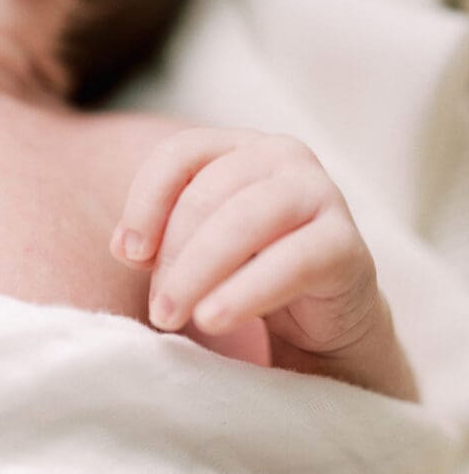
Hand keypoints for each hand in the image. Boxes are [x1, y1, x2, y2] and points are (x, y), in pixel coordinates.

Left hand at [110, 127, 381, 358]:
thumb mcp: (197, 252)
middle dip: (172, 255)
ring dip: (197, 272)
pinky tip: (212, 319)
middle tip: (157, 309)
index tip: (128, 254)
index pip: (181, 153)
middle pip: (207, 191)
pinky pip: (290, 262)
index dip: (147, 202)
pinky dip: (244, 292)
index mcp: (240, 148)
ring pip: (244, 219)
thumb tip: (126, 247)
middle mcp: (283, 156)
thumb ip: (162, 240)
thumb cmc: (249, 277)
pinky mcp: (346, 245)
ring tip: (171, 317)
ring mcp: (321, 194)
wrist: (325, 324)